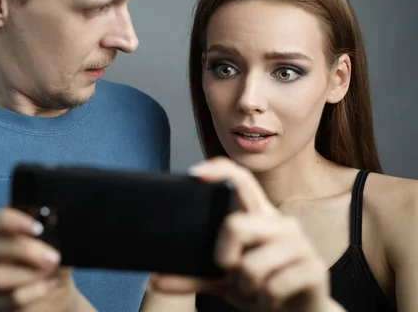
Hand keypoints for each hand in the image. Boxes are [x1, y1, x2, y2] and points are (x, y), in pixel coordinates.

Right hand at [0, 208, 91, 311]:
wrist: (56, 291)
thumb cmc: (50, 260)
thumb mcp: (53, 244)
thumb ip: (48, 233)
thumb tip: (49, 228)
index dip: (12, 221)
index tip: (38, 228)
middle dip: (25, 251)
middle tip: (53, 257)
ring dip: (29, 274)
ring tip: (50, 273)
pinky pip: (12, 298)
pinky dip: (37, 291)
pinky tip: (50, 286)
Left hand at [149, 157, 337, 311]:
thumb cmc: (259, 288)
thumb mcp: (223, 281)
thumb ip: (193, 276)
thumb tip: (155, 280)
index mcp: (259, 216)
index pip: (242, 180)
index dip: (220, 170)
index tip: (194, 173)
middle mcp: (280, 223)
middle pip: (235, 225)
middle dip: (224, 258)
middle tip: (232, 272)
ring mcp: (300, 243)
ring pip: (252, 264)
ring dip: (246, 287)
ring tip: (256, 289)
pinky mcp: (315, 269)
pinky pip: (273, 286)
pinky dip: (265, 300)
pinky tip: (273, 299)